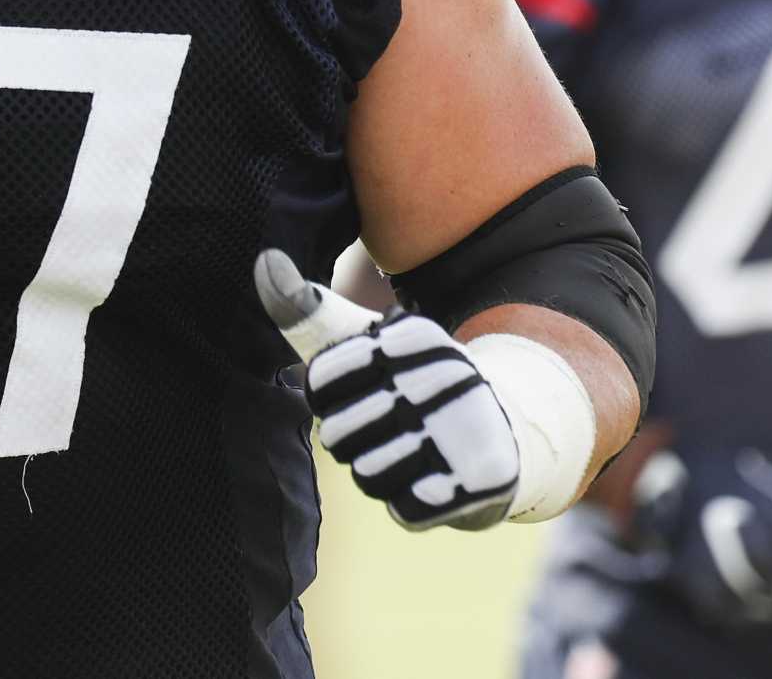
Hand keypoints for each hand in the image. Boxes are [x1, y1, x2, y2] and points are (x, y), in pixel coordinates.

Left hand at [254, 249, 518, 530]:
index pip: (319, 383)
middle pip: (337, 436)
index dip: (330, 396)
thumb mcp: (365, 339)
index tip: (365, 385)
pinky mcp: (480, 479)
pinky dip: (411, 502)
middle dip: (354, 438)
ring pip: (368, 476)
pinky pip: (405, 509)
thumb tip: (263, 262)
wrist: (508, 428)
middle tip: (390, 424)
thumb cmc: (410, 380)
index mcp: (410, 334)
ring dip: (381, 471)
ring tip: (411, 449)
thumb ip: (310, 311)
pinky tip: (431, 477)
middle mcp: (441, 374)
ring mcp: (464, 427)